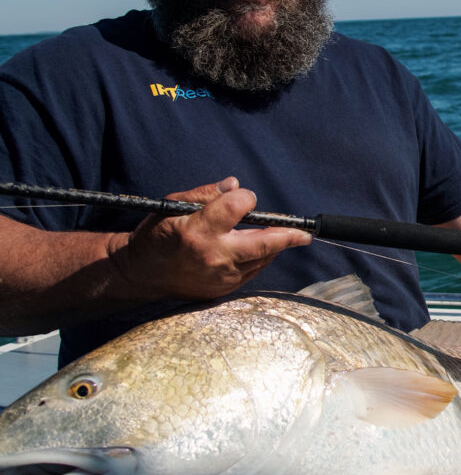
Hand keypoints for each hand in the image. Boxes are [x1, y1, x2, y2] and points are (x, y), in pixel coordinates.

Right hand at [106, 177, 311, 300]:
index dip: (245, 199)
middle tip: (306, 233)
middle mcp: (213, 255)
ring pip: (261, 259)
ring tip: (285, 236)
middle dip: (288, 236)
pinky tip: (261, 249)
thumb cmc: (156, 235)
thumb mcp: (173, 205)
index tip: (245, 197)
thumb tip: (235, 186)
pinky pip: (252, 271)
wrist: (141, 274)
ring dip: (275, 246)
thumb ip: (205, 194)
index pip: (237, 208)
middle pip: (262, 243)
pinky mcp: (223, 289)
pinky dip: (259, 258)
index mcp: (198, 230)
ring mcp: (220, 276)